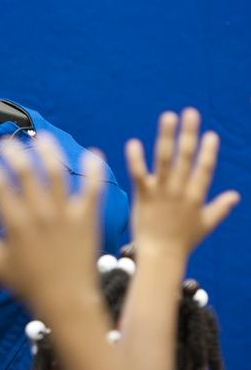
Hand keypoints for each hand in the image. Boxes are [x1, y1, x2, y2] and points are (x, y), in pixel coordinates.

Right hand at [0, 134, 106, 320]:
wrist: (66, 301)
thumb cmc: (27, 284)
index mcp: (15, 224)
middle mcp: (39, 214)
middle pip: (25, 172)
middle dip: (13, 152)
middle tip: (6, 143)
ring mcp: (64, 215)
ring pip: (56, 173)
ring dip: (48, 151)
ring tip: (42, 138)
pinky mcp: (86, 218)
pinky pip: (91, 188)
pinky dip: (92, 169)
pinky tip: (92, 153)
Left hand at [125, 108, 239, 259]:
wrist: (160, 256)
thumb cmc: (183, 241)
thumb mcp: (206, 224)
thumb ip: (220, 208)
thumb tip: (236, 196)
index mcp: (196, 196)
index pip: (205, 169)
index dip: (209, 151)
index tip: (211, 134)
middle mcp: (180, 191)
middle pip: (186, 157)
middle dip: (189, 134)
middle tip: (190, 112)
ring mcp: (161, 192)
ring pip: (165, 160)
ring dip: (167, 137)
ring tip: (168, 116)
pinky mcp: (143, 196)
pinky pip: (139, 174)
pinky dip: (136, 159)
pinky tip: (133, 142)